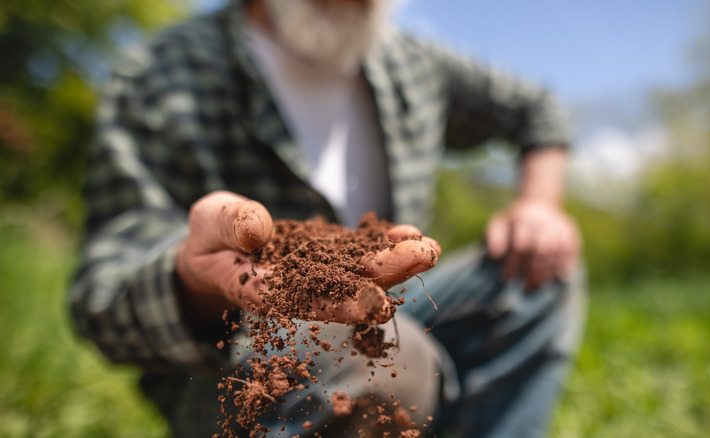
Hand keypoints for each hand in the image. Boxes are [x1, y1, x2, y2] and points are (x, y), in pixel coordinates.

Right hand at [175, 191, 439, 324]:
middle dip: (386, 275)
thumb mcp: (208, 221)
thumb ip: (229, 224)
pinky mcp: (330, 256)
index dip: (341, 304)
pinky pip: (360, 251)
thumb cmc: (209, 236)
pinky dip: (384, 244)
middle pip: (345, 288)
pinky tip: (411, 233)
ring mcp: (318, 273)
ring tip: (428, 247)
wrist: (219, 244)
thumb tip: (258, 229)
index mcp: (264, 291)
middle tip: (424, 258)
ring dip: (396, 262)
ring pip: (360, 272)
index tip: (376, 304)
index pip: (305, 303)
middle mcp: (300, 289)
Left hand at [485, 200, 580, 290]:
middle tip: (526, 288)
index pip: (520, 245)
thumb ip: (494, 237)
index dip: (513, 264)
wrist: (539, 203)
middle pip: (541, 250)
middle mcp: (542, 221)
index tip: (506, 279)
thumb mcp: (499, 224)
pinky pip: (571, 248)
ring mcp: (558, 225)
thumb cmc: (514, 222)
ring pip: (556, 251)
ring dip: (548, 271)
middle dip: (533, 271)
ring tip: (539, 286)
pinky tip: (561, 277)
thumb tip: (495, 254)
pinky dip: (566, 263)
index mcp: (522, 219)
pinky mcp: (570, 230)